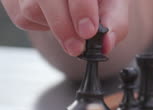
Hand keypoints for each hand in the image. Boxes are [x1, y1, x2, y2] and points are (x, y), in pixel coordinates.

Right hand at [1, 0, 129, 55]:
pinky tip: (52, 16)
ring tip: (69, 21)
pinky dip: (40, 25)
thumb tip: (107, 43)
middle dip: (63, 26)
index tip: (88, 31)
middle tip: (77, 47)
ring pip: (31, 10)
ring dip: (54, 27)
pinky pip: (21, 17)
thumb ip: (115, 21)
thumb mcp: (114, 2)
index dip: (81, 8)